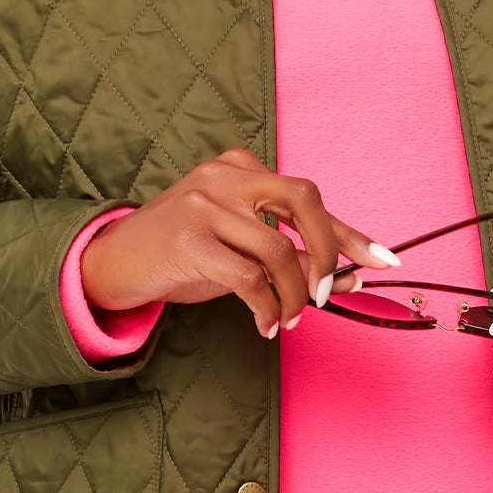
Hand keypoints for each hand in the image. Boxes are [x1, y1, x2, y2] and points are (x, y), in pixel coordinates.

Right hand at [78, 148, 399, 339]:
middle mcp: (225, 176)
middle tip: (328, 293)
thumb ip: (289, 255)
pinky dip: (266, 307)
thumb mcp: (238, 249)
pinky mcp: (188, 238)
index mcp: (242, 168)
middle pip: (303, 199)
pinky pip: (248, 278)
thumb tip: (351, 276)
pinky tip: (264, 324)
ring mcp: (205, 203)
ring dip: (294, 296)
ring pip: (277, 250)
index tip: (383, 259)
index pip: (308, 198)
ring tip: (287, 320)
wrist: (110, 262)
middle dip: (329, 250)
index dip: (349, 232)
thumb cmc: (181, 254)